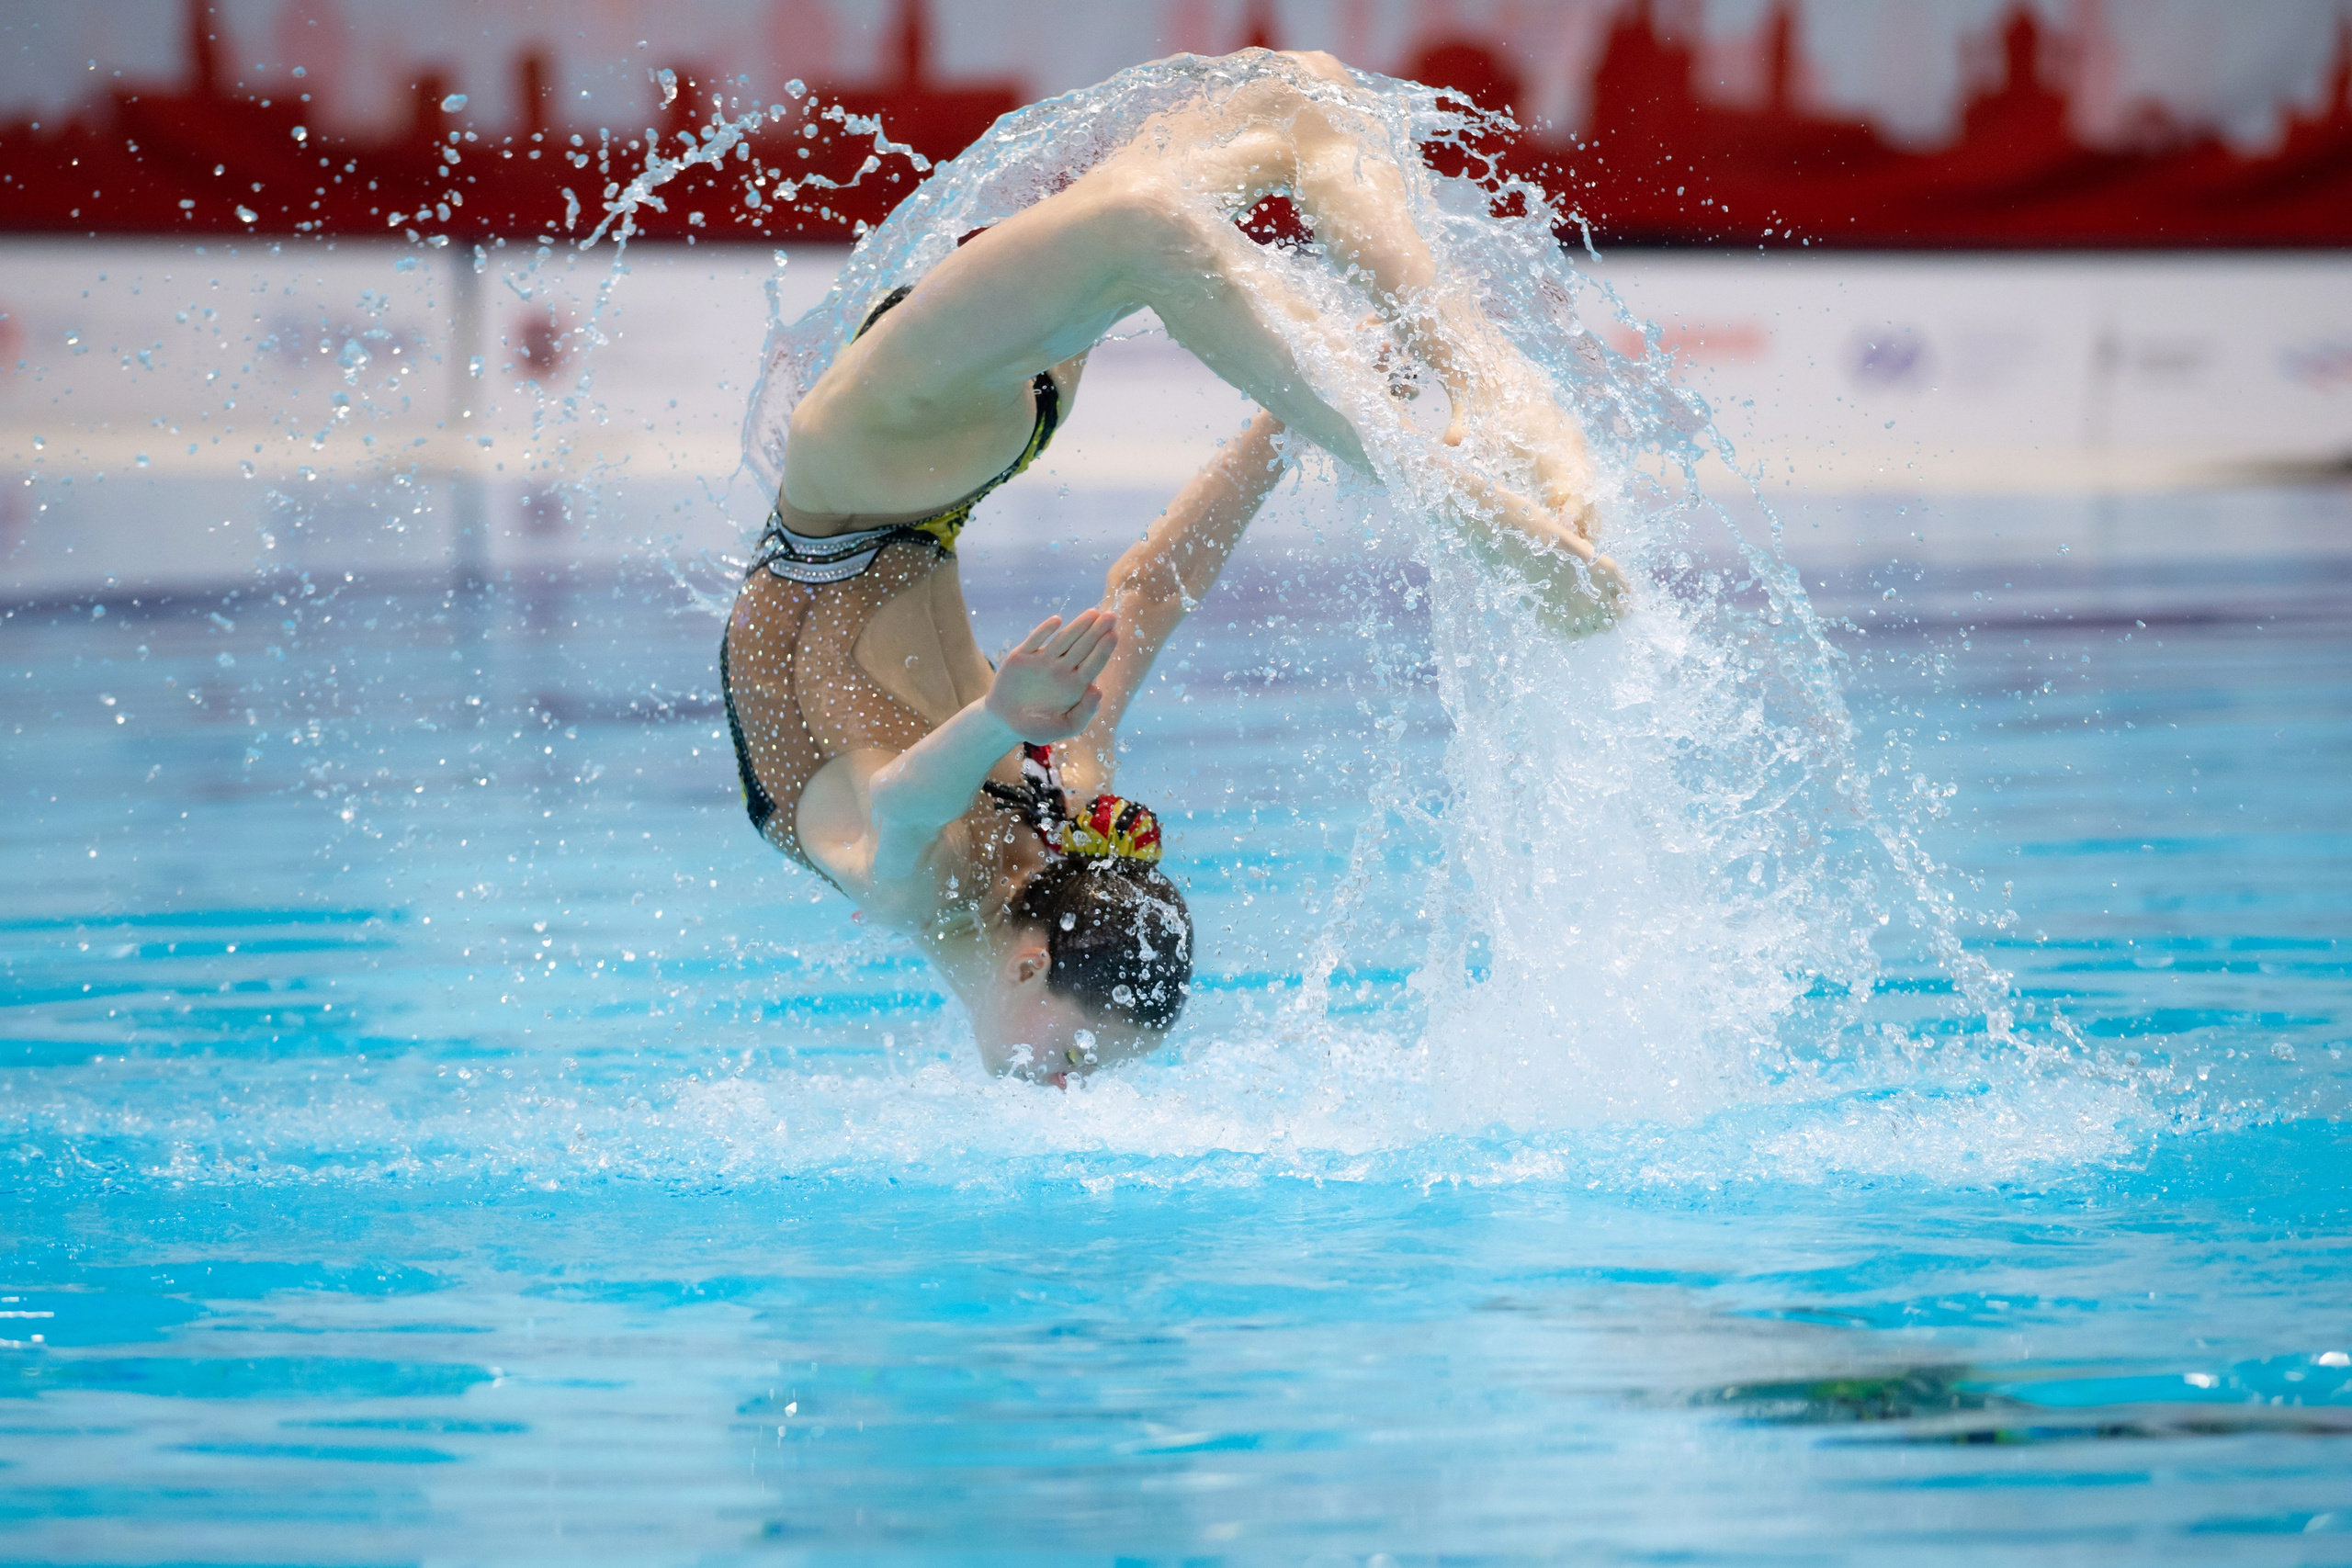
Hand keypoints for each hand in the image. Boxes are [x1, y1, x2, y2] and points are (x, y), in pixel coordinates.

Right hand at [986, 608, 1118, 743]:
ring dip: (1078, 626)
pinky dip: (1044, 630)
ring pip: (1063, 639)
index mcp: (1075, 685)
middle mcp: (1062, 669)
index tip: (1114, 634)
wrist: (1004, 721)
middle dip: (1097, 631)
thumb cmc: (1037, 727)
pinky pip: (1035, 640)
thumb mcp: (1063, 727)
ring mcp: (1042, 660)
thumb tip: (1098, 690)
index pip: (1094, 663)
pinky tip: (1057, 621)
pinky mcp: (1022, 656)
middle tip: (1111, 616)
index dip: (1104, 649)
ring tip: (1093, 613)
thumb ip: (1084, 714)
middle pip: (1082, 647)